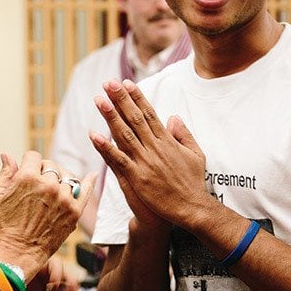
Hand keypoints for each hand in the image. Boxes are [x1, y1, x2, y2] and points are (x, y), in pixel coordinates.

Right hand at [0, 151, 93, 276]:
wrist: (19, 254)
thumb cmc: (4, 226)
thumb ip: (4, 174)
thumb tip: (6, 154)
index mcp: (27, 178)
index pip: (34, 156)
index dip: (28, 164)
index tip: (27, 173)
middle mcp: (48, 185)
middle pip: (51, 165)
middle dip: (43, 171)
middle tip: (37, 186)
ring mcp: (63, 198)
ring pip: (66, 176)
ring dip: (59, 179)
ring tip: (52, 191)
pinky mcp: (74, 211)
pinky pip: (85, 190)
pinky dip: (89, 181)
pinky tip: (92, 175)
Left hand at [90, 79, 212, 226]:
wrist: (191, 207)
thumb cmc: (193, 182)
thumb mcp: (195, 153)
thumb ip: (183, 134)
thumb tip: (174, 117)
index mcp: (167, 141)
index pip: (149, 113)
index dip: (136, 97)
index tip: (126, 83)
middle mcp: (155, 147)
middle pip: (134, 118)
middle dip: (121, 99)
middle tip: (109, 83)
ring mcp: (145, 162)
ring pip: (124, 134)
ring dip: (111, 116)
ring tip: (99, 99)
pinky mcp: (137, 178)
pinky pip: (118, 160)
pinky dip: (106, 148)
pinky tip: (94, 136)